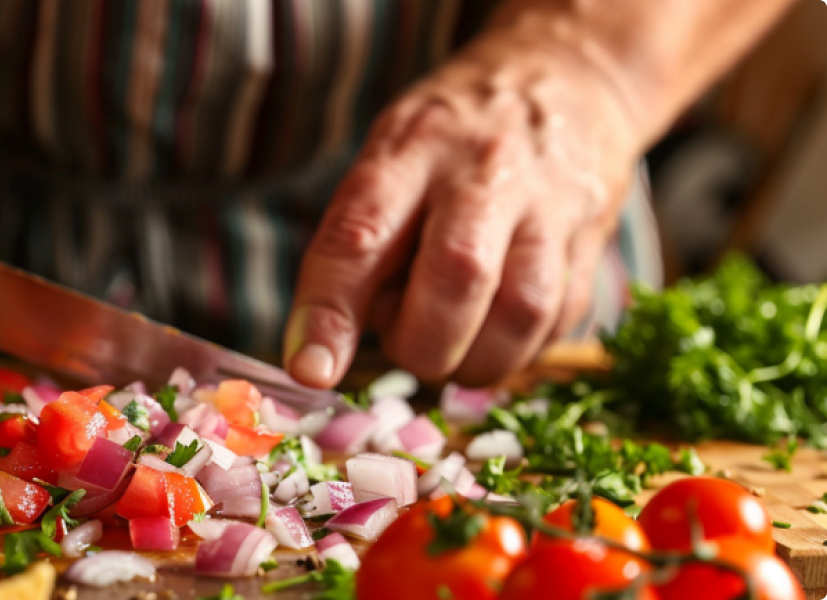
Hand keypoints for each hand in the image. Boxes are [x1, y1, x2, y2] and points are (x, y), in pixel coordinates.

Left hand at [284, 29, 642, 387]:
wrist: (564, 74)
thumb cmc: (451, 137)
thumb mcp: (389, 156)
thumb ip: (358, 240)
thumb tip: (330, 346)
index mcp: (411, 148)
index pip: (360, 235)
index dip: (330, 312)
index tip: (311, 371)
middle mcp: (484, 170)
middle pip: (457, 277)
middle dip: (421, 343)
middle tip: (407, 341)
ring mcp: (549, 203)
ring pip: (521, 313)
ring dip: (476, 361)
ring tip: (454, 345)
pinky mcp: (594, 237)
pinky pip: (560, 320)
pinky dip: (520, 350)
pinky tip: (497, 330)